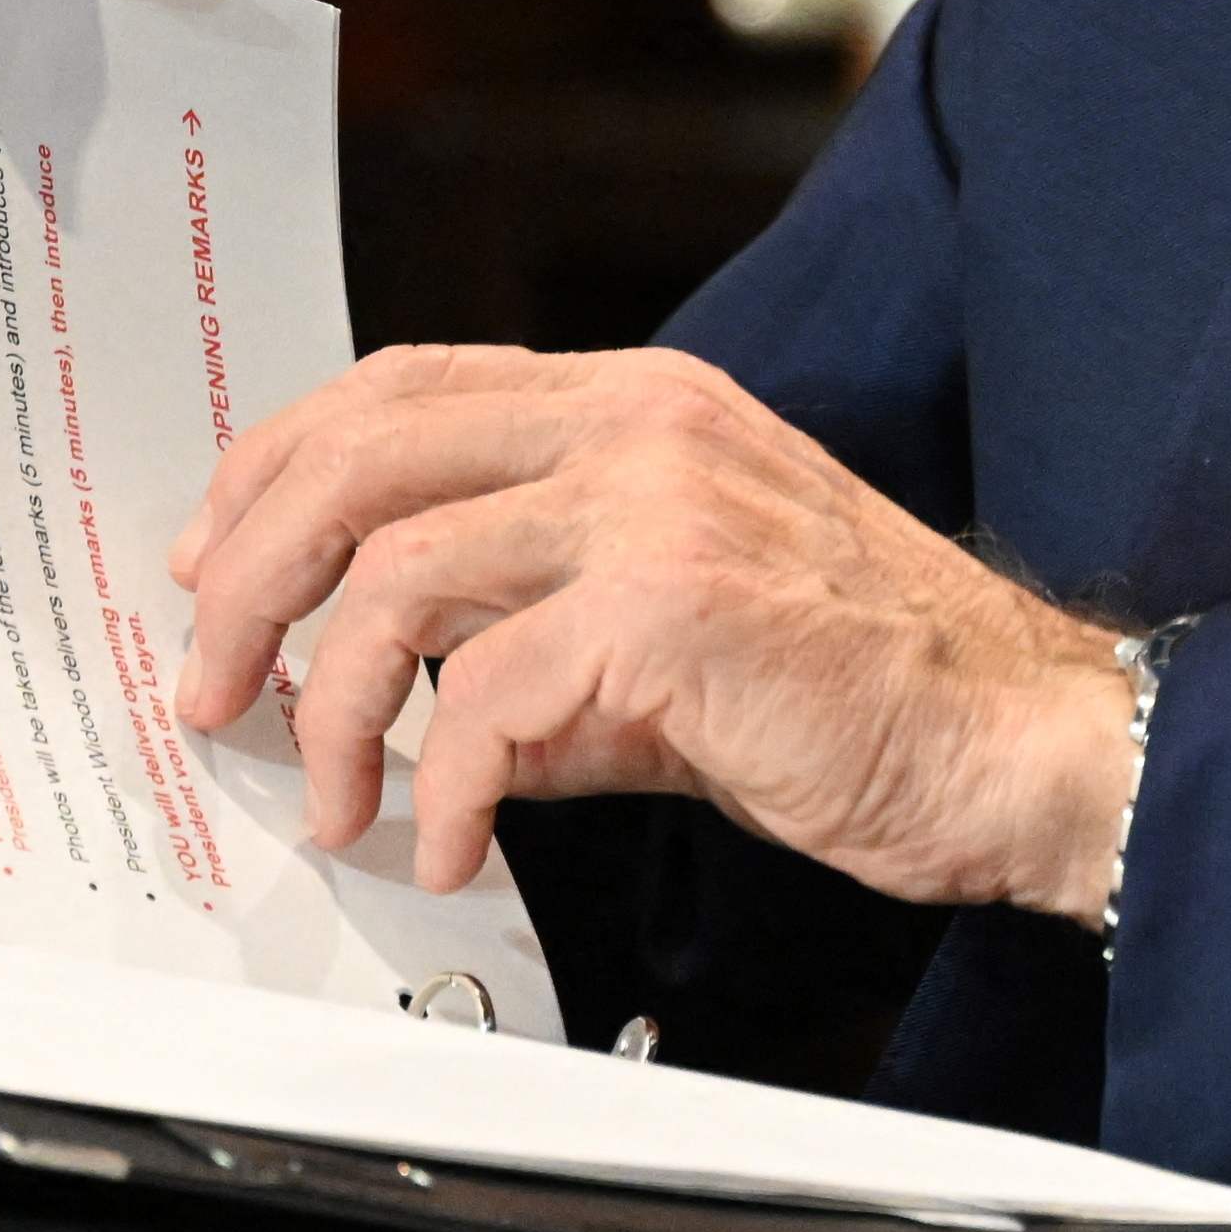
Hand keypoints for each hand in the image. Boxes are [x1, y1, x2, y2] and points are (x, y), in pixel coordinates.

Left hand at [164, 342, 1139, 922]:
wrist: (1018, 738)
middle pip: (364, 454)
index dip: (279, 467)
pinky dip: (442, 788)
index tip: (215, 566)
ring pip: (399, 570)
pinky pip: (488, 694)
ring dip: (331, 703)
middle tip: (213, 689)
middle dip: (252, 580)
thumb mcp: (669, 626)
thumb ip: (531, 631)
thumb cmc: (865, 690)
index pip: (404, 385)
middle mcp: (642, 422)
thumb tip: (393, 698)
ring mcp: (659, 504)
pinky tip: (450, 846)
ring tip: (331, 797)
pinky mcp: (675, 606)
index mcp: (639, 402)